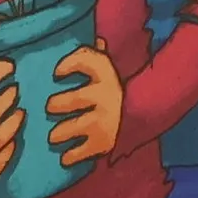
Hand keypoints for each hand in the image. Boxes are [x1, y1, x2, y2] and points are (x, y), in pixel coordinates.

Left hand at [45, 45, 123, 165]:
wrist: (147, 115)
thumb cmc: (118, 90)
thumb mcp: (110, 71)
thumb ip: (97, 58)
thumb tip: (97, 39)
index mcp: (107, 74)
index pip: (87, 60)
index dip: (70, 64)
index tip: (56, 73)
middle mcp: (105, 96)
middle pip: (74, 98)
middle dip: (57, 104)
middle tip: (49, 107)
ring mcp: (104, 121)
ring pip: (75, 126)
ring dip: (60, 132)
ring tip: (53, 136)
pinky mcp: (104, 142)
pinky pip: (83, 151)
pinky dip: (72, 156)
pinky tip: (64, 158)